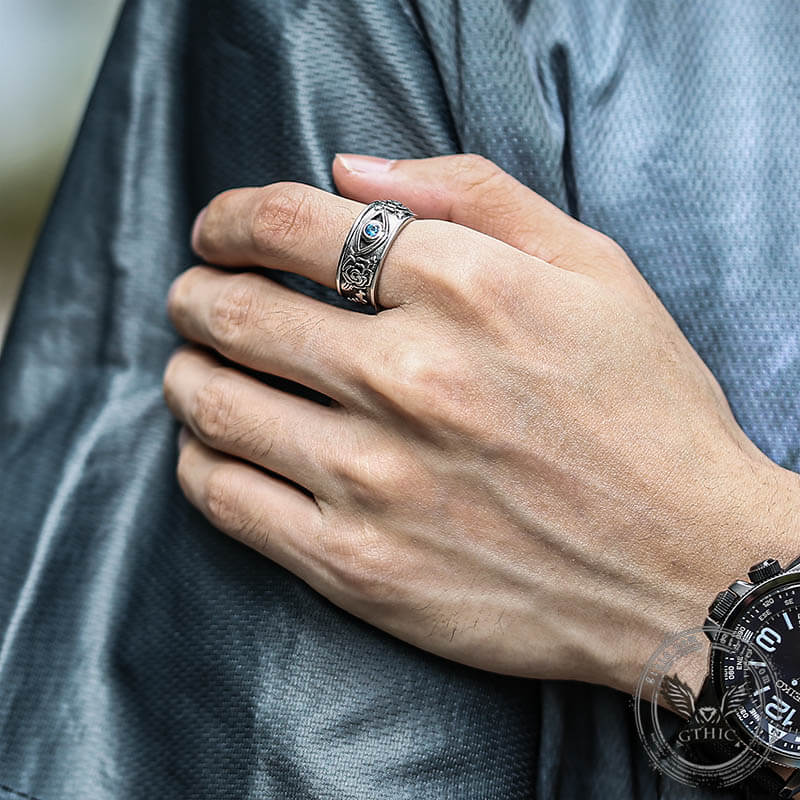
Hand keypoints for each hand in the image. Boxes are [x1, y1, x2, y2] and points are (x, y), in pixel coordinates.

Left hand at [163, 153, 799, 693]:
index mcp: (464, 289)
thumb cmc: (647, 413)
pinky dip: (199, 462)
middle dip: (195, 293)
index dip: (230, 219)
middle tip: (194, 297)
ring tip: (196, 367)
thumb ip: (473, 194)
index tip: (218, 232)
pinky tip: (213, 448)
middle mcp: (408, 379)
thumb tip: (349, 168)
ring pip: (214, 406)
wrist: (685, 567)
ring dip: (187, 373)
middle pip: (234, 313)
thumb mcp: (593, 269)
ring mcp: (375, 480)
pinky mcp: (359, 567)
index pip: (287, 225)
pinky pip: (226, 501)